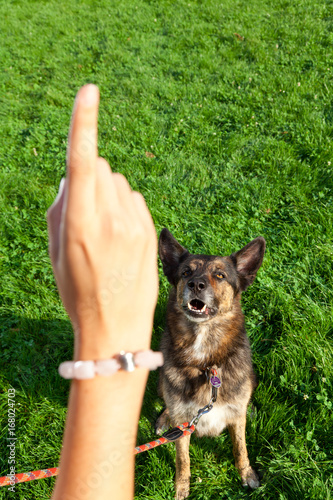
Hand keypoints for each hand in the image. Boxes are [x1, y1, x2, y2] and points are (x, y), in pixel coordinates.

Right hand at [47, 84, 157, 359]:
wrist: (116, 326)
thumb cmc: (77, 290)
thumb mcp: (55, 250)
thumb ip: (62, 204)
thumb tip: (76, 175)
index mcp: (80, 222)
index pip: (82, 160)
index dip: (84, 122)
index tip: (89, 91)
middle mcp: (111, 218)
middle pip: (100, 167)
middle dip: (89, 180)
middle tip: (86, 218)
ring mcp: (136, 224)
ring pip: (119, 183)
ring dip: (108, 196)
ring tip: (105, 235)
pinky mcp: (151, 230)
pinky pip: (135, 199)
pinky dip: (125, 209)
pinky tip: (122, 238)